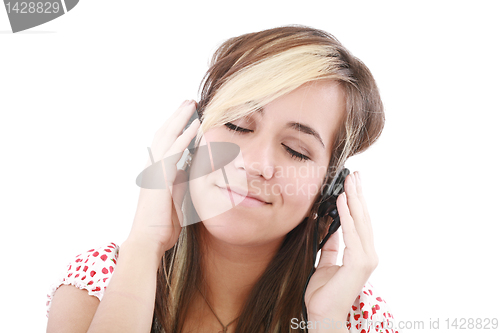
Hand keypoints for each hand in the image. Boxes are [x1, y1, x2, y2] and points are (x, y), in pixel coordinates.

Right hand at [127, 100, 200, 260]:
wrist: (148, 241)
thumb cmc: (162, 224)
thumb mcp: (175, 199)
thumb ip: (181, 182)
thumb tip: (191, 169)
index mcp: (156, 172)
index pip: (165, 142)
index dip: (175, 126)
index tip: (188, 114)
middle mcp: (152, 167)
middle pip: (164, 134)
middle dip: (178, 116)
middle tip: (190, 101)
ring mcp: (154, 172)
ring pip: (167, 138)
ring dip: (180, 119)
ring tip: (192, 105)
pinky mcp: (160, 179)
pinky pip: (173, 153)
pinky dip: (184, 138)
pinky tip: (194, 127)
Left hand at [304, 171, 377, 322]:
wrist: (323, 315)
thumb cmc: (323, 293)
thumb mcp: (325, 262)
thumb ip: (330, 245)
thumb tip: (330, 226)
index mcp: (361, 253)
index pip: (360, 222)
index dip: (357, 202)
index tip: (352, 184)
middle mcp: (368, 254)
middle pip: (363, 218)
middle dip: (358, 195)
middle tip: (354, 175)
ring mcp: (366, 259)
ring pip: (360, 222)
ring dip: (354, 199)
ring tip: (349, 181)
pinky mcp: (359, 263)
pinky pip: (351, 234)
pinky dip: (347, 216)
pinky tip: (342, 201)